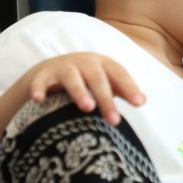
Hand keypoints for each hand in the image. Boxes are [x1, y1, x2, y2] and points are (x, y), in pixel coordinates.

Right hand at [24, 53, 145, 124]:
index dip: (130, 87)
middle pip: (97, 79)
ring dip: (80, 91)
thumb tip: (143, 100)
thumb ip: (122, 90)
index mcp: (103, 64)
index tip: (139, 103)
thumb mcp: (105, 81)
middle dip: (106, 99)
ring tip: (88, 107)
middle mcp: (84, 62)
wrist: (53, 69)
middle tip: (114, 120)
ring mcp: (63, 67)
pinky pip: (40, 82)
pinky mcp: (43, 75)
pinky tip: (39, 99)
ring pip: (72, 78)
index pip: (119, 74)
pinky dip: (39, 89)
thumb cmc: (88, 79)